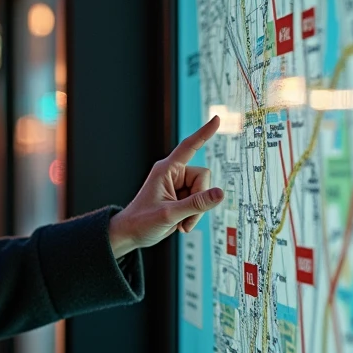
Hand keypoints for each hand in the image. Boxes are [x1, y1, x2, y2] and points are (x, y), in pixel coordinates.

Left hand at [109, 115, 224, 257]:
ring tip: (180, 223)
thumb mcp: (170, 214)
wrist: (132, 234)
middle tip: (184, 218)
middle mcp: (174, 174)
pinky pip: (200, 202)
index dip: (204, 133)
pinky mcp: (182, 198)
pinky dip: (193, 216)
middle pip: (204, 178)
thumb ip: (197, 204)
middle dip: (199, 200)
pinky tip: (180, 224)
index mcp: (166, 170)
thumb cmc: (142, 222)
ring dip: (196, 212)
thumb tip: (221, 193)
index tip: (217, 118)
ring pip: (204, 192)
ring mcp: (178, 186)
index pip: (189, 147)